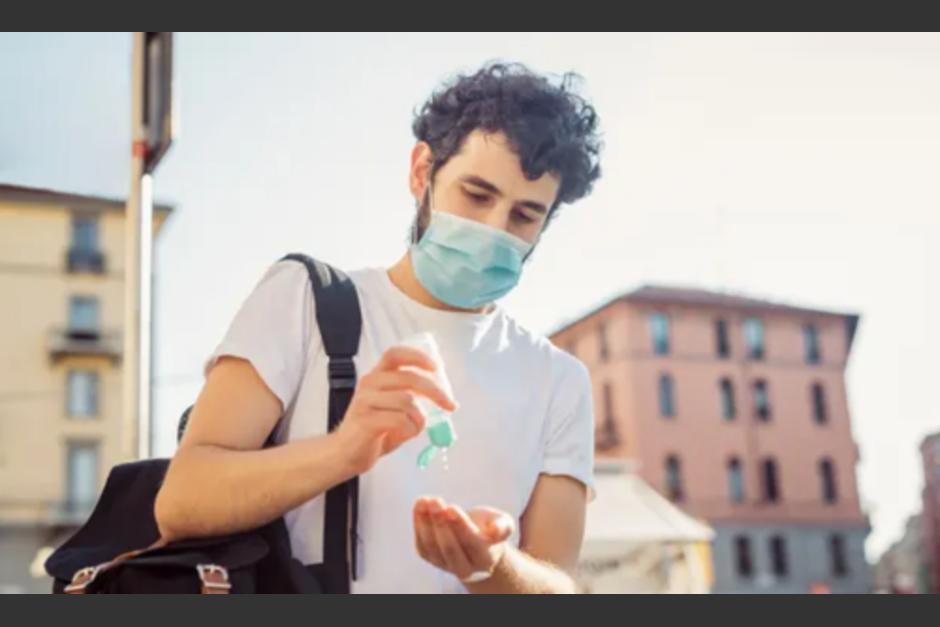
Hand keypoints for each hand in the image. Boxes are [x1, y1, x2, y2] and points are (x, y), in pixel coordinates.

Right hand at [335, 347, 455, 473]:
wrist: (344, 454)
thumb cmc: (370, 432)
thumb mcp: (391, 408)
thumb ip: (410, 398)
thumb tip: (440, 397)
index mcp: (376, 377)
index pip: (395, 354)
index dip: (417, 357)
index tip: (435, 367)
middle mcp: (369, 384)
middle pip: (409, 378)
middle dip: (436, 391)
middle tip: (450, 405)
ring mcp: (365, 401)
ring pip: (408, 401)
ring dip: (420, 418)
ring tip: (415, 428)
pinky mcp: (366, 421)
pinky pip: (401, 420)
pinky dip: (411, 429)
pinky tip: (406, 434)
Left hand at [413, 496, 514, 581]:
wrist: (477, 543)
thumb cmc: (490, 528)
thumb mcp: (503, 524)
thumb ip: (503, 527)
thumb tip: (495, 531)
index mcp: (485, 559)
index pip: (472, 543)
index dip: (460, 526)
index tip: (451, 507)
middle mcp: (465, 568)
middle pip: (450, 548)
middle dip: (441, 524)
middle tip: (435, 502)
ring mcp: (445, 566)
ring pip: (433, 547)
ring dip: (426, 523)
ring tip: (424, 500)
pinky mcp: (431, 559)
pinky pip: (422, 545)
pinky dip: (418, 524)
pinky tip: (420, 505)